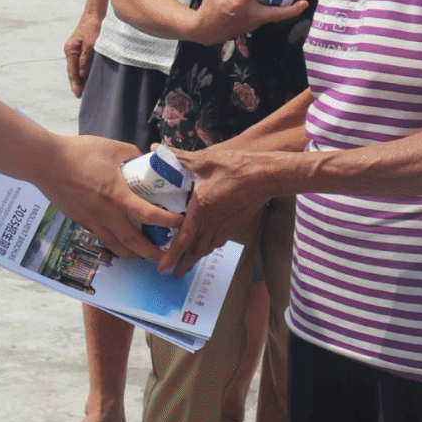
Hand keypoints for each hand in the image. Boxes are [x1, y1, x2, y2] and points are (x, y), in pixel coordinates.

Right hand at [35, 133, 168, 261]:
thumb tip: (144, 161)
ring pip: (115, 246)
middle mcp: (105, 213)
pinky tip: (120, 240)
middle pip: (133, 242)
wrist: (44, 162)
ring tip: (144, 253)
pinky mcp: (80, 221)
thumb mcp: (112, 147)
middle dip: (152, 253)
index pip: (148, 214)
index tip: (180, 222)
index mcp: (116, 194)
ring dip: (133, 253)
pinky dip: (114, 243)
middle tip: (166, 256)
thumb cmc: (78, 152)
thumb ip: (132, 154)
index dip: (168, 221)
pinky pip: (101, 238)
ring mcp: (91, 220)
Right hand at [63, 13, 102, 97]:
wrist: (96, 12)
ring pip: (78, 67)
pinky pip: (83, 62)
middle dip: (78, 83)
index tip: (78, 95)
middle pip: (73, 71)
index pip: (72, 72)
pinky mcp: (83, 47)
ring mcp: (76, 48)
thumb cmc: (94, 26)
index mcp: (70, 50)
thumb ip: (86, 58)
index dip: (75, 84)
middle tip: (83, 96)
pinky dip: (85, 70)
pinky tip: (90, 76)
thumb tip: (82, 74)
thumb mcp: (91, 43)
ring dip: (82, 77)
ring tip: (87, 89)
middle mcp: (71, 50)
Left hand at [167, 142, 269, 276]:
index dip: (171, 255)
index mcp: (200, 210)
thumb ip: (177, 157)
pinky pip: (217, 241)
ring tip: (186, 264)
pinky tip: (206, 246)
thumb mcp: (203, 161)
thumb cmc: (235, 167)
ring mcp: (225, 226)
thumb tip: (156, 149)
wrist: (265, 176)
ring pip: (206, 248)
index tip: (162, 268)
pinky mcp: (235, 225)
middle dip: (182, 263)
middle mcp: (212, 223)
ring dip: (195, 257)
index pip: (183, 239)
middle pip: (194, 250)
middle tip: (171, 273)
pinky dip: (208, 247)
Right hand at [190, 0, 308, 46]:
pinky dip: (270, 9)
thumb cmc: (209, 8)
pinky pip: (265, 16)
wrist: (205, 30)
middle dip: (291, 10)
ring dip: (284, 9)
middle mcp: (250, 15)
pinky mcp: (252, 26)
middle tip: (305, 3)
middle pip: (276, 13)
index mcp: (239, 3)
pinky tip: (271, 1)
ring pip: (272, 16)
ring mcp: (252, 23)